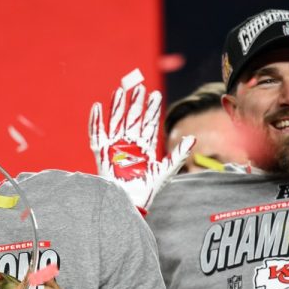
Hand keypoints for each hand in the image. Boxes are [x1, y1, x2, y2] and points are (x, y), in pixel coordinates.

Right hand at [89, 81, 194, 209]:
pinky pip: (97, 134)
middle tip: (139, 86)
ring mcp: (115, 147)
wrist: (131, 201)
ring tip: (119, 91)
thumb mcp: (167, 170)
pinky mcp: (103, 153)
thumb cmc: (148, 188)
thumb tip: (193, 139)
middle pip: (133, 118)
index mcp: (144, 146)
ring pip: (116, 122)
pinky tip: (96, 107)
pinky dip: (95, 121)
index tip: (155, 94)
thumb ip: (179, 154)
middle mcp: (130, 144)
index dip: (152, 110)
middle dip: (135, 103)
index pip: (149, 123)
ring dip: (117, 107)